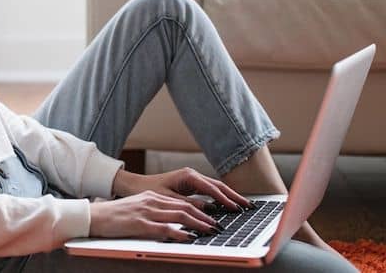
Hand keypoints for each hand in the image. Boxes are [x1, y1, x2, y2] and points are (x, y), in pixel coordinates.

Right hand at [88, 191, 222, 240]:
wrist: (94, 216)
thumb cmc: (114, 216)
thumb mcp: (137, 208)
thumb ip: (154, 211)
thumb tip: (173, 221)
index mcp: (152, 197)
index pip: (182, 202)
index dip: (200, 209)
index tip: (212, 217)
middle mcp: (152, 201)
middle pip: (185, 207)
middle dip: (205, 217)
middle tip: (218, 225)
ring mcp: (146, 212)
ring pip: (179, 215)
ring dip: (198, 224)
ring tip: (211, 231)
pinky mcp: (139, 224)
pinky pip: (164, 228)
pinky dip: (179, 232)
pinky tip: (189, 237)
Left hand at [111, 167, 252, 211]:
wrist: (136, 185)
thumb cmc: (149, 190)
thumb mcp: (169, 199)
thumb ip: (189, 204)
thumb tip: (209, 210)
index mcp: (188, 176)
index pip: (212, 189)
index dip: (225, 199)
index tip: (236, 208)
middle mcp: (193, 175)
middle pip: (218, 186)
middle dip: (234, 196)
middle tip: (249, 206)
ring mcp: (193, 179)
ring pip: (216, 188)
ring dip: (230, 196)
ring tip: (244, 206)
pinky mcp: (191, 184)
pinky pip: (210, 191)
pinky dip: (220, 197)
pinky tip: (229, 205)